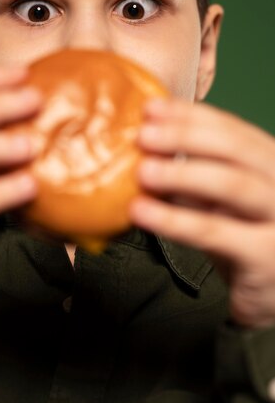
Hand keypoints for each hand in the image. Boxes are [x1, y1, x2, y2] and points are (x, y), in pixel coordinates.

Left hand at [130, 98, 274, 328]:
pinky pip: (215, 232)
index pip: (232, 129)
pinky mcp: (266, 255)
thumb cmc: (241, 239)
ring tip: (142, 171)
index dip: (191, 116)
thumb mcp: (218, 201)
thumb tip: (142, 149)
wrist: (271, 295)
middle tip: (142, 135)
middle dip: (186, 136)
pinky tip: (140, 213)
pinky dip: (174, 220)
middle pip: (236, 148)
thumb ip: (193, 177)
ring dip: (182, 174)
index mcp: (270, 162)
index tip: (150, 108)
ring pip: (232, 185)